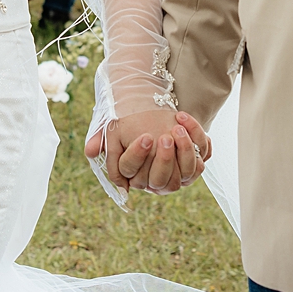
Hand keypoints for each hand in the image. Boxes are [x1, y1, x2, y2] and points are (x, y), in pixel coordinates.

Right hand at [85, 109, 209, 193]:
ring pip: (187, 172)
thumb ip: (101, 142)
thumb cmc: (130, 125)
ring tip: (177, 128)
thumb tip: (89, 151)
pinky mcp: (197, 159)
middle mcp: (158, 180)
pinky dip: (198, 137)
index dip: (139, 157)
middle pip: (163, 180)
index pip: (136, 175)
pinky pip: (203, 155)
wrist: (152, 111)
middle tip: (164, 136)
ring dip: (184, 150)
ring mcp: (180, 172)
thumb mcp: (113, 130)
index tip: (145, 137)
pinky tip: (183, 119)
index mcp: (137, 176)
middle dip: (165, 159)